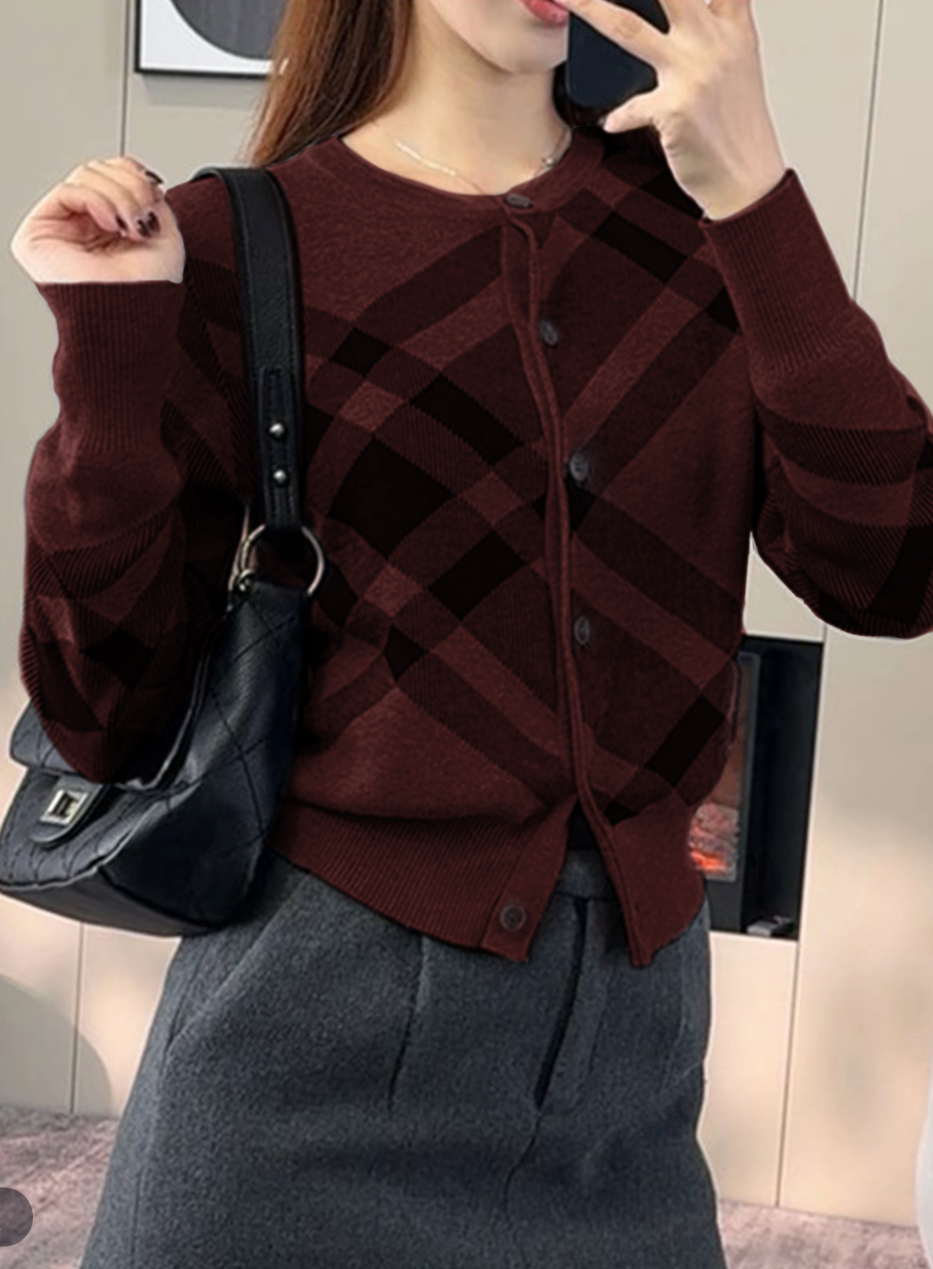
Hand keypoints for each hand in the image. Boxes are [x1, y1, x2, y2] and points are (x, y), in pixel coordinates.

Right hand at [9, 155, 184, 283]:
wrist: (137, 317)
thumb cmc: (151, 290)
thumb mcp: (165, 233)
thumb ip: (151, 197)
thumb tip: (139, 175)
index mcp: (109, 224)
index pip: (113, 173)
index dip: (134, 174)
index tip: (154, 194)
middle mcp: (83, 224)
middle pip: (100, 169)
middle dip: (130, 187)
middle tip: (142, 218)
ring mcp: (60, 227)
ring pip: (85, 174)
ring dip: (118, 196)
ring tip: (130, 228)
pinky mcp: (38, 234)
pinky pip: (67, 191)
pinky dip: (96, 201)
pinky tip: (111, 226)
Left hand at [551, 0, 786, 218]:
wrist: (748, 180)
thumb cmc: (735, 126)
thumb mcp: (732, 67)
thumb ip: (708, 31)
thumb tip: (660, 17)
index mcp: (733, 26)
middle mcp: (715, 41)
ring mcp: (694, 74)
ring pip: (629, 30)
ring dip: (591, 10)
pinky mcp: (674, 110)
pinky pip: (630, 107)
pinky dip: (618, 115)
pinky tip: (611, 120)